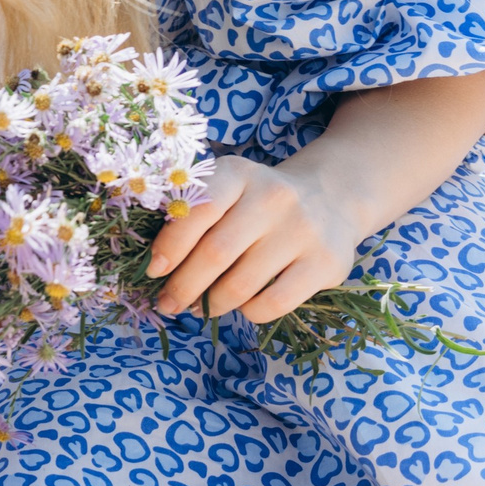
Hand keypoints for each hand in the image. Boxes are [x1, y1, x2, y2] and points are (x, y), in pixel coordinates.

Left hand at [148, 155, 366, 322]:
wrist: (331, 197)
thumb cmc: (258, 201)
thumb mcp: (228, 188)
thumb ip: (193, 213)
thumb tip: (157, 266)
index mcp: (239, 173)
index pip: (196, 210)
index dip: (169, 245)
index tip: (154, 270)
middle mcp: (274, 197)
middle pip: (215, 253)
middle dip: (183, 286)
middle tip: (168, 303)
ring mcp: (303, 230)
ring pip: (241, 284)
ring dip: (212, 304)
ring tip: (200, 308)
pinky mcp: (326, 262)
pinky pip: (274, 303)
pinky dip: (249, 312)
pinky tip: (243, 306)